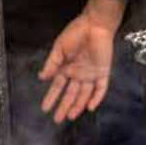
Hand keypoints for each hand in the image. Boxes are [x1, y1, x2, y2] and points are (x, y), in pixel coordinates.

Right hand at [38, 0, 126, 123]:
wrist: (95, 24)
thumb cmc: (76, 33)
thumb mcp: (59, 48)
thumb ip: (52, 63)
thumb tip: (41, 77)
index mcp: (67, 68)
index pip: (58, 86)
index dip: (51, 97)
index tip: (44, 108)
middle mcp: (79, 74)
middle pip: (71, 94)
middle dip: (64, 106)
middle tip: (57, 119)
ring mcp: (91, 74)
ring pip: (84, 94)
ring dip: (78, 105)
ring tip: (70, 116)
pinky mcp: (103, 72)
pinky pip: (101, 88)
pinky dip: (96, 98)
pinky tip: (89, 107)